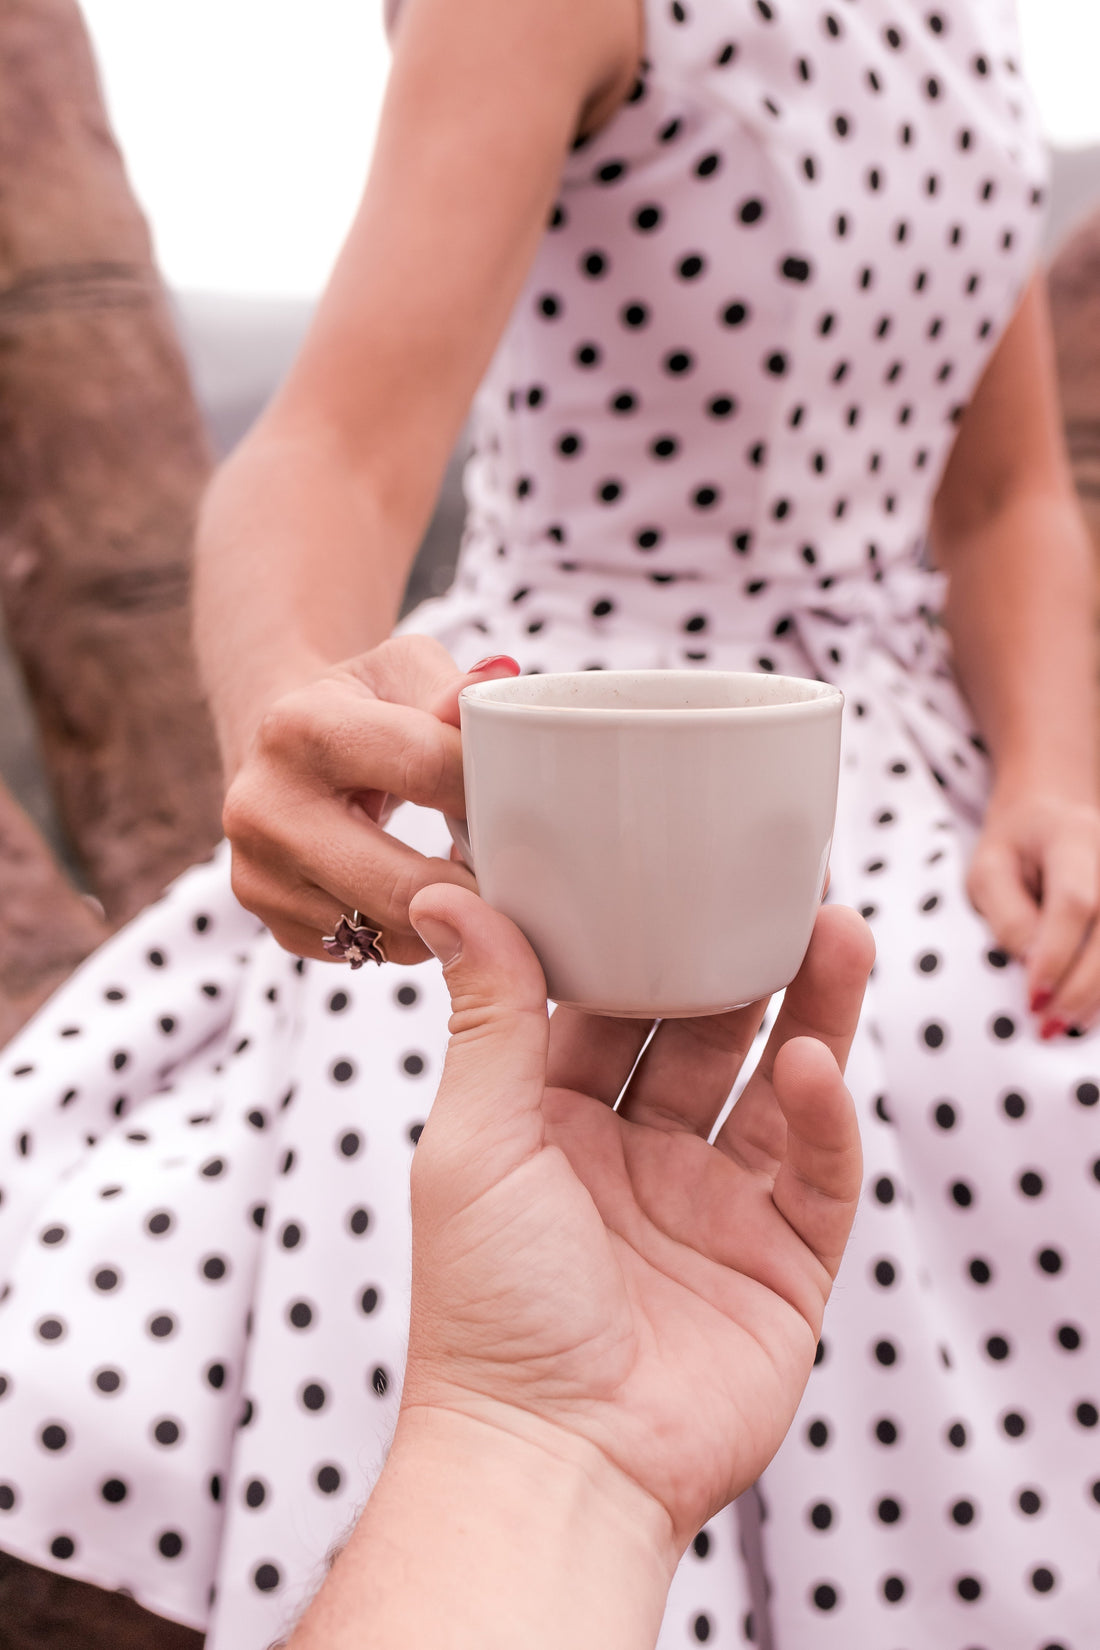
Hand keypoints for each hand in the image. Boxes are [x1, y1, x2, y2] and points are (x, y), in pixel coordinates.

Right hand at [222, 637, 518, 962]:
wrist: (279, 751)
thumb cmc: (360, 707)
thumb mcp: (400, 671)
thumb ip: (451, 687)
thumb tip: (498, 689)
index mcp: (299, 728)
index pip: (427, 770)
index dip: (492, 791)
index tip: (531, 803)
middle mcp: (263, 808)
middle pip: (407, 883)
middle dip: (478, 883)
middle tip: (521, 870)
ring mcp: (261, 877)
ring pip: (396, 932)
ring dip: (453, 916)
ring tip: (473, 876)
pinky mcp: (276, 924)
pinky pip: (377, 952)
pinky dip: (420, 933)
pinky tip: (429, 895)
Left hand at [403, 884, 873, 1552]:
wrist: (549, 1466)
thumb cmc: (485, 1312)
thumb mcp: (475, 1140)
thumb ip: (489, 1016)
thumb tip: (453, 898)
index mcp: (553, 1125)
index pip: (612, 1009)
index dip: (647, 943)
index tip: (675, 867)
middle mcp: (636, 1159)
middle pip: (706, 1038)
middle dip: (743, 965)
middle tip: (781, 886)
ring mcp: (712, 1210)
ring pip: (776, 1090)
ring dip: (809, 1014)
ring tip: (838, 933)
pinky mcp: (780, 1266)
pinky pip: (818, 1175)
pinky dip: (825, 1118)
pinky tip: (815, 1067)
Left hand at [967, 785, 1099, 1034]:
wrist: (1055, 810)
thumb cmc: (1014, 844)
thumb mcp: (988, 870)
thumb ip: (1008, 915)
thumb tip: (1030, 965)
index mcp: (1075, 837)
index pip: (1075, 901)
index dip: (1057, 954)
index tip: (1033, 998)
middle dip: (1081, 986)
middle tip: (1047, 1025)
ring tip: (1064, 1025)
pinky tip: (1087, 1009)